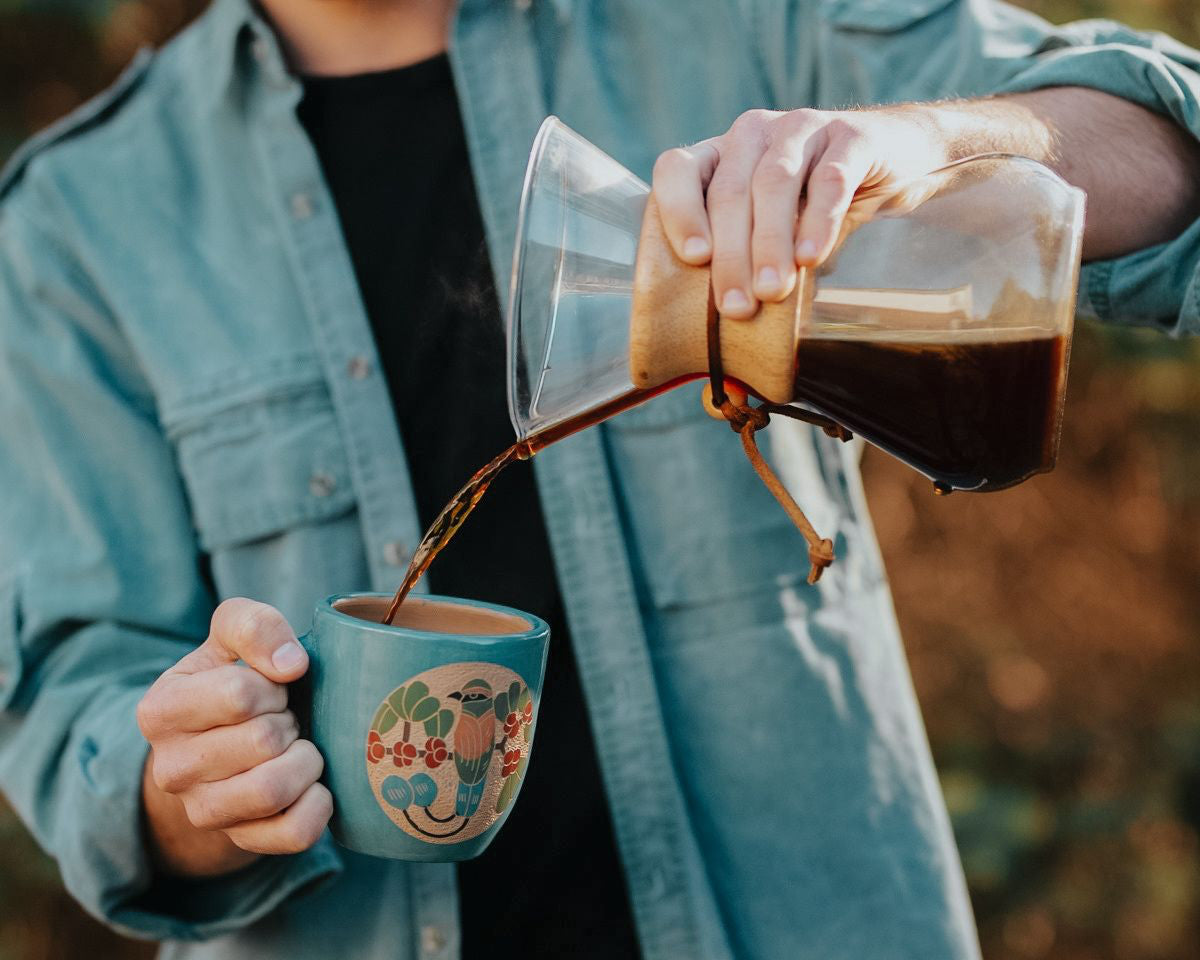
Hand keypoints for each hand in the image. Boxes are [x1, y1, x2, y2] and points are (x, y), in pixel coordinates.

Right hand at [137, 598, 330, 872]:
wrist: (225, 745)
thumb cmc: (234, 682)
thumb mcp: (230, 638)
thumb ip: (254, 626)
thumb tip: (291, 663)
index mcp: (160, 711)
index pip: (238, 694)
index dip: (272, 684)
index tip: (270, 688)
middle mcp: (171, 768)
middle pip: (263, 740)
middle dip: (289, 720)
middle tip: (284, 719)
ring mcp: (203, 811)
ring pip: (276, 789)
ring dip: (306, 760)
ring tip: (298, 747)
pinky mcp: (241, 841)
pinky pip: (295, 832)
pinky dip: (319, 803)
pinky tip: (313, 783)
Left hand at [652, 106, 948, 317]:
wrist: (897, 157)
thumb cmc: (816, 201)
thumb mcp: (771, 221)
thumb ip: (744, 253)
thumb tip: (719, 321)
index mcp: (721, 153)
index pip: (679, 169)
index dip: (679, 211)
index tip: (695, 259)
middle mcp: (753, 133)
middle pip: (729, 190)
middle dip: (732, 254)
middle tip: (736, 306)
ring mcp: (801, 128)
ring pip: (775, 183)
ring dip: (770, 243)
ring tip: (772, 291)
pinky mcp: (851, 137)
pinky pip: (830, 181)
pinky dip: (819, 222)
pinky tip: (812, 259)